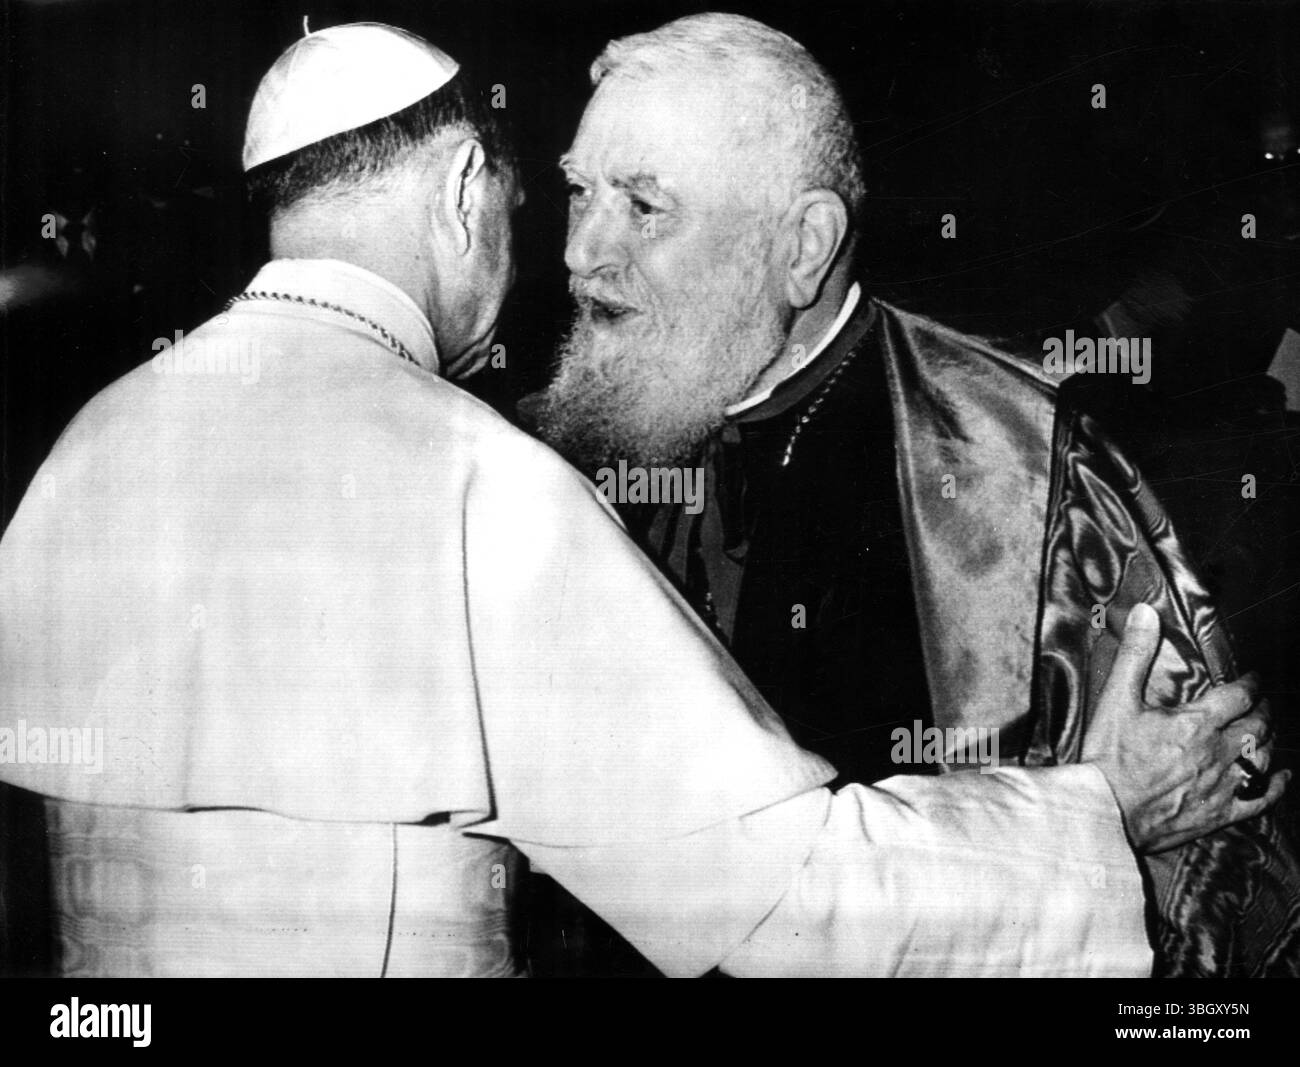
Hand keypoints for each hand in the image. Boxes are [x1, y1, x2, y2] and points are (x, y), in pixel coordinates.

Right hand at [1082, 603, 1287, 853]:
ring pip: (1261, 757)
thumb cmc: (1109, 757)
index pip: (1238, 695)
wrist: (1107, 810)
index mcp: (1197, 722)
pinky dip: (1275, 786)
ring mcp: (1222, 784)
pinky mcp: (1219, 812)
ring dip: (1267, 741)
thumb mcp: (1116, 699)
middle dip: (1263, 710)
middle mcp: (1218, 751)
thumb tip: (1146, 613)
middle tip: (1261, 703)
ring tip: (1265, 731)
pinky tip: (1281, 777)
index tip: (1253, 676)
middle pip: (1257, 726)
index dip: (1250, 683)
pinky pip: (1260, 799)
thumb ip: (1135, 654)